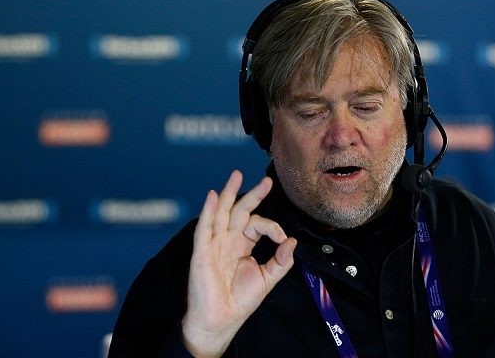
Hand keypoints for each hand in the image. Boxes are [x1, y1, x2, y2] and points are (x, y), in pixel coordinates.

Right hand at [181, 170, 296, 357]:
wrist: (221, 320)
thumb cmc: (240, 301)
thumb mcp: (267, 279)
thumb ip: (280, 261)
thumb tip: (292, 241)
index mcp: (242, 244)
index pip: (256, 224)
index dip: (272, 226)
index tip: (282, 238)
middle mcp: (227, 240)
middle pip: (239, 210)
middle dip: (252, 194)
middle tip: (266, 181)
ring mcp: (214, 244)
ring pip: (221, 213)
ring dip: (228, 193)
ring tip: (236, 175)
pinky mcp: (202, 252)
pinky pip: (205, 228)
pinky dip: (208, 211)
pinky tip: (213, 196)